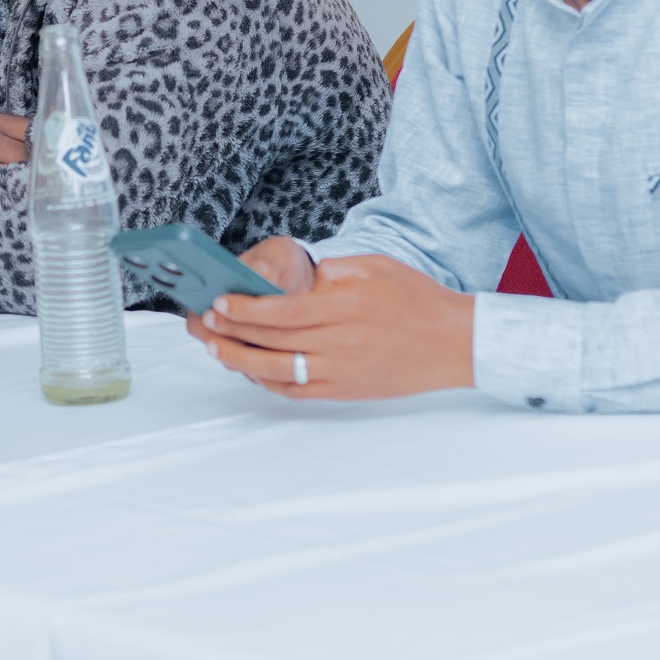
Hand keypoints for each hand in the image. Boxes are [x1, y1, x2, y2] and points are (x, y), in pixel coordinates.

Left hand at [186, 245, 475, 399]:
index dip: (245, 309)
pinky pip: (297, 391)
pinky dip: (268, 382)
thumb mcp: (375, 268)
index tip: (219, 302)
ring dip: (240, 361)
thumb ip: (331, 271)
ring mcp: (342, 373)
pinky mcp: (345, 391)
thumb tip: (292, 277)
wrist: (456, 344)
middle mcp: (341, 345)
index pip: (282, 312)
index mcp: (346, 309)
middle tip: (204, 323)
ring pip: (278, 372)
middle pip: (272, 343)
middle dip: (231, 333)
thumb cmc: (417, 299)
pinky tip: (250, 370)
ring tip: (216, 348)